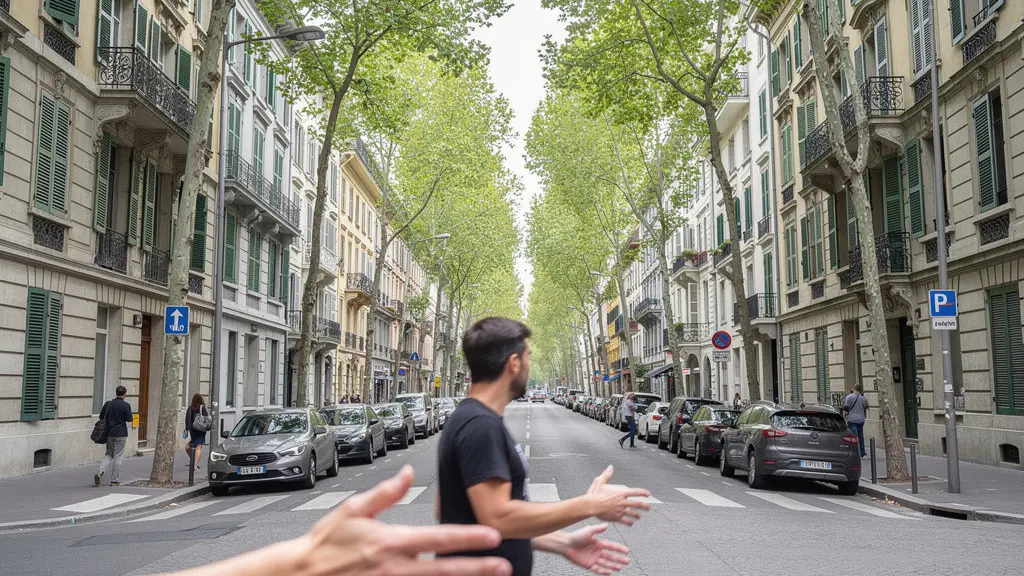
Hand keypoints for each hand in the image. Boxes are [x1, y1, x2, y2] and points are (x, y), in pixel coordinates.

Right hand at [298, 465, 512, 575]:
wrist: (301, 574)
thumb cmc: (325, 544)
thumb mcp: (353, 510)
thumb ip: (385, 492)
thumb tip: (408, 473)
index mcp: (391, 541)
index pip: (439, 539)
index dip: (469, 538)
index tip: (492, 537)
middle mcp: (396, 567)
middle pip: (446, 569)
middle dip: (478, 568)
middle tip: (504, 566)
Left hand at [561, 525, 629, 574]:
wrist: (565, 544)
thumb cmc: (575, 536)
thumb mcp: (588, 530)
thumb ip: (598, 529)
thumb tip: (606, 525)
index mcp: (598, 543)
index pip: (611, 546)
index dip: (619, 548)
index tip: (627, 550)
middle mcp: (597, 551)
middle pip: (610, 556)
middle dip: (619, 559)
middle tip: (627, 561)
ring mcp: (593, 558)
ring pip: (605, 563)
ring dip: (613, 565)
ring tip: (620, 567)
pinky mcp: (588, 564)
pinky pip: (597, 569)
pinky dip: (604, 571)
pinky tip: (610, 572)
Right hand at [586, 465, 650, 524]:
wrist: (592, 505)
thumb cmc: (595, 494)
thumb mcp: (601, 481)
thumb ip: (607, 475)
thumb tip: (610, 467)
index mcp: (620, 493)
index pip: (636, 492)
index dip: (643, 493)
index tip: (648, 494)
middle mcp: (622, 502)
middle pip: (638, 504)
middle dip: (645, 506)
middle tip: (648, 508)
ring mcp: (620, 510)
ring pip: (633, 514)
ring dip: (638, 515)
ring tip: (640, 516)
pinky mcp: (617, 518)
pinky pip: (626, 521)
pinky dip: (629, 522)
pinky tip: (631, 523)